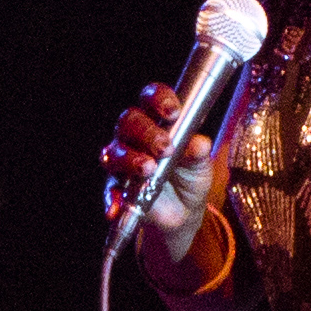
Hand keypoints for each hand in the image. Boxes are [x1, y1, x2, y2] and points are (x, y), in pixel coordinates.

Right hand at [102, 81, 219, 269]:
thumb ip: (199, 153)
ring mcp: (122, 161)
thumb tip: (199, 144)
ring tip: (149, 169)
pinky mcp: (115, 187)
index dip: (158, 99)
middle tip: (164, 147)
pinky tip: (119, 207)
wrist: (184, 212)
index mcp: (157, 121)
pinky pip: (109, 191)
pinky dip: (114, 199)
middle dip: (146, 132)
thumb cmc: (190, 177)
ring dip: (131, 159)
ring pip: (115, 151)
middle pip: (129, 121)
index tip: (172, 112)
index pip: (151, 98)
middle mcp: (135, 136)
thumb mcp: (201, 165)